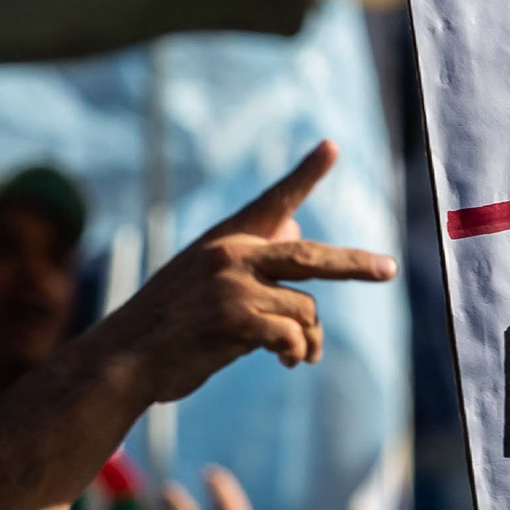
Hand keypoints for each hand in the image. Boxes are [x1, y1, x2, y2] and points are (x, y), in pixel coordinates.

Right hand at [90, 143, 396, 405]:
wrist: (122, 359)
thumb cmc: (166, 323)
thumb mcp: (200, 277)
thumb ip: (248, 258)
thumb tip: (296, 229)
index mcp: (224, 239)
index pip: (273, 201)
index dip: (306, 174)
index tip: (332, 147)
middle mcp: (231, 254)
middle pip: (311, 254)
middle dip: (355, 265)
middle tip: (388, 269)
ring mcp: (234, 285)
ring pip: (305, 309)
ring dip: (309, 339)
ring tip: (299, 357)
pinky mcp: (236, 320)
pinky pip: (292, 336)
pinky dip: (296, 353)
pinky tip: (287, 362)